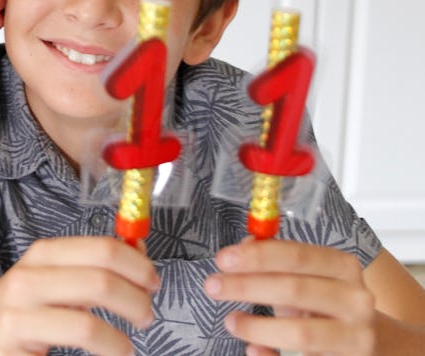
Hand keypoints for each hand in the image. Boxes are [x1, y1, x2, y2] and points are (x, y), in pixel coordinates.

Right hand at [0, 236, 157, 355]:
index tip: (153, 282)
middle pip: (100, 283)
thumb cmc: (17, 311)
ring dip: (118, 343)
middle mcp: (27, 283)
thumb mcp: (47, 277)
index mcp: (41, 256)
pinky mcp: (11, 355)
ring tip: (125, 349)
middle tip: (146, 317)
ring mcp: (16, 321)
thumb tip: (138, 249)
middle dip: (136, 302)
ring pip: (86, 327)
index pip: (102, 249)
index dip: (138, 265)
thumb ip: (88, 265)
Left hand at [204, 238, 376, 354]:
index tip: (223, 258)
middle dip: (247, 287)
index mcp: (342, 267)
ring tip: (230, 321)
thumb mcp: (308, 275)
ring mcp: (355, 337)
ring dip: (257, 327)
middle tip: (212, 285)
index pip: (298, 255)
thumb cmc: (330, 301)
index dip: (258, 256)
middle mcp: (355, 300)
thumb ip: (276, 259)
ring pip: (301, 333)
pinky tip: (252, 349)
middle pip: (295, 290)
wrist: (378, 343)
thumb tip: (243, 246)